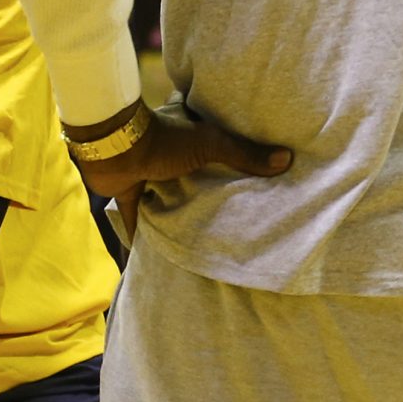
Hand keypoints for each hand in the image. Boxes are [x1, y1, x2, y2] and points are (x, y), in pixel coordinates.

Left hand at [69, 98, 290, 238]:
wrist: (115, 147)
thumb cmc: (164, 142)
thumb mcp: (211, 145)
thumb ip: (244, 154)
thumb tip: (287, 159)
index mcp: (189, 143)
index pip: (214, 152)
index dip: (227, 165)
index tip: (246, 181)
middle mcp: (168, 160)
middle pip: (190, 182)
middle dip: (202, 197)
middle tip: (226, 220)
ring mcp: (147, 178)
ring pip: (166, 202)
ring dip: (175, 217)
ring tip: (196, 242)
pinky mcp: (129, 195)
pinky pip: (136, 221)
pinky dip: (139, 239)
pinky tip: (148, 259)